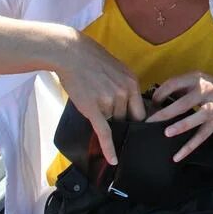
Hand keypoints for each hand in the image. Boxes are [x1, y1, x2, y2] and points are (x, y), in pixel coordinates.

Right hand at [54, 33, 144, 165]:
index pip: (141, 111)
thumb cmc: (93, 60)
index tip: (136, 128)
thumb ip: (125, 87)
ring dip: (103, 116)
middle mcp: (124, 93)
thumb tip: (129, 103)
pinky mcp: (93, 109)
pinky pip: (104, 133)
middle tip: (105, 108)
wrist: (72, 54)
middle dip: (117, 117)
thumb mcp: (118, 70)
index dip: (136, 120)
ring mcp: (109, 101)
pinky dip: (109, 148)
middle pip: (125, 118)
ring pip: (111, 121)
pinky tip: (113, 159)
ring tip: (92, 98)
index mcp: (132, 83)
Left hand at [149, 72, 212, 161]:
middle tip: (150, 122)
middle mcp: (206, 92)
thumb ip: (178, 87)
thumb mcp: (196, 79)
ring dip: (181, 126)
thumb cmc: (209, 87)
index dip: (160, 94)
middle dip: (166, 113)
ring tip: (166, 133)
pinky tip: (177, 156)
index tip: (151, 104)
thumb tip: (154, 101)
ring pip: (197, 118)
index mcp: (196, 78)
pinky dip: (189, 147)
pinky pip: (202, 136)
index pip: (174, 84)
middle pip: (184, 102)